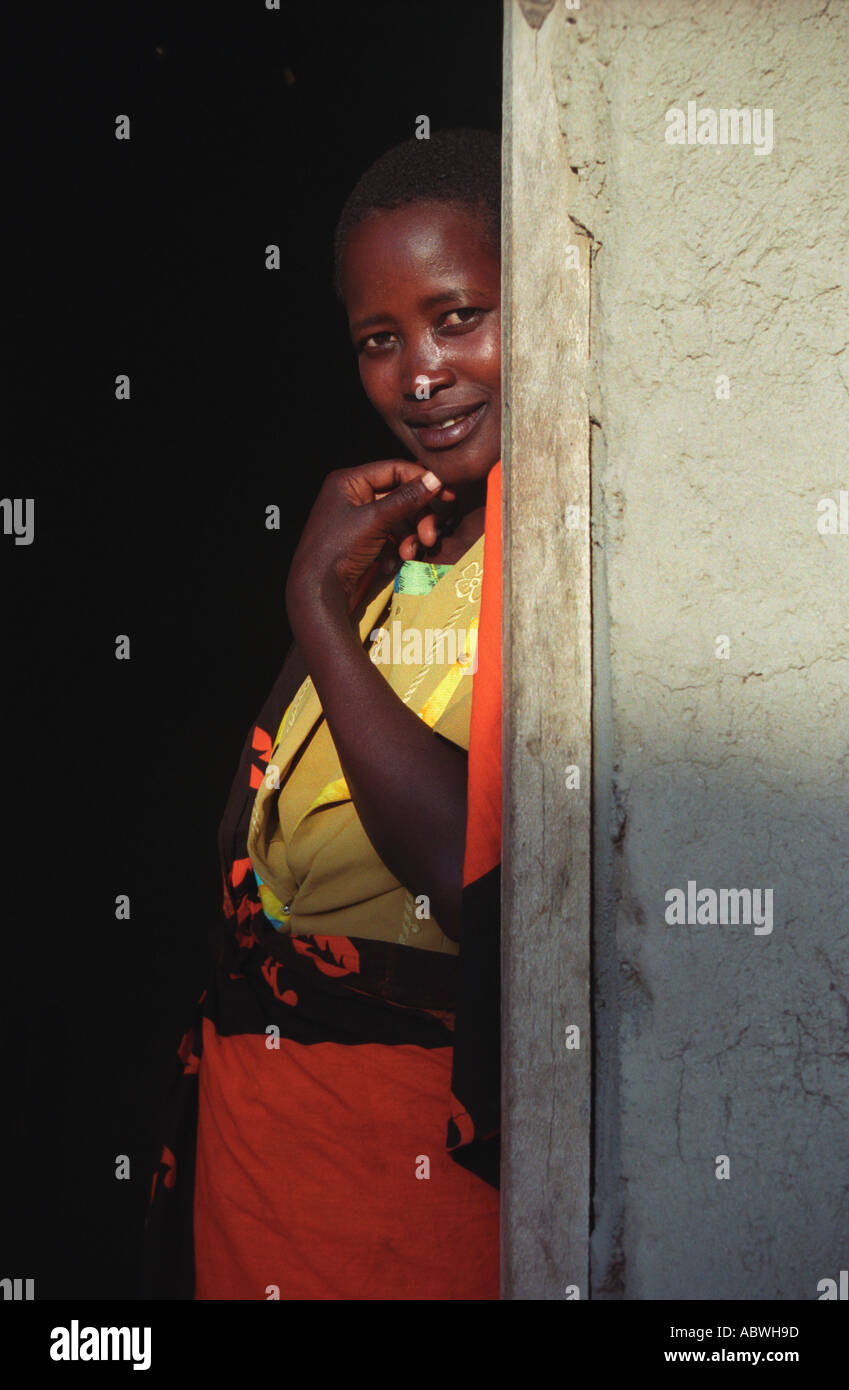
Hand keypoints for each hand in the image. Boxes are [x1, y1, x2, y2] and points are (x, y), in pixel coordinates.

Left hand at [285, 460, 446, 628]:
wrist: (318, 592)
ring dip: (409, 538)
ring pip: (397, 520)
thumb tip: (435, 479)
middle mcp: (352, 496)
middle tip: (430, 536)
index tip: (447, 496)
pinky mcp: (362, 540)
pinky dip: (395, 549)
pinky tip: (389, 564)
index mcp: (349, 482)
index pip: (395, 470)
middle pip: (400, 497)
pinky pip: (389, 537)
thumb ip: (407, 498)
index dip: (422, 481)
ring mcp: (357, 519)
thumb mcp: (376, 520)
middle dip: (417, 518)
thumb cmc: (338, 550)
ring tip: (409, 554)